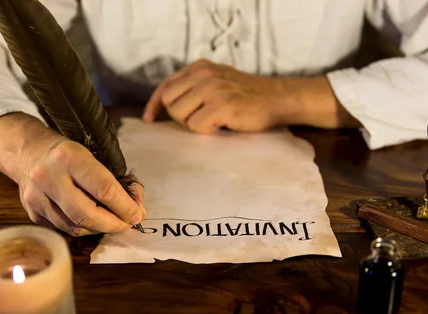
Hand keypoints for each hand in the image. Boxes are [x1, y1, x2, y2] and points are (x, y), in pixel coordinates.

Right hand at [0, 113, 144, 235]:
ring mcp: (36, 196)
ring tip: (110, 222)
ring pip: (75, 227)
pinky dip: (82, 228)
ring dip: (98, 229)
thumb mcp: (93, 155)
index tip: (137, 215)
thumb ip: (118, 181)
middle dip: (113, 225)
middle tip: (126, 225)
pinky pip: (63, 228)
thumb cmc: (68, 154)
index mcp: (69, 157)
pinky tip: (90, 221)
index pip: (104, 189)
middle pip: (87, 215)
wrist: (28, 151)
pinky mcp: (31, 211)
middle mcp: (49, 176)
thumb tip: (137, 210)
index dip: (125, 207)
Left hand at [142, 59, 287, 133]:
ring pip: (179, 115)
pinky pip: (196, 126)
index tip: (150, 119)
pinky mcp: (221, 106)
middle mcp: (203, 74)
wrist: (278, 98)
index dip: (155, 104)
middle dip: (178, 116)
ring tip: (212, 122)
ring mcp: (212, 89)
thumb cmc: (248, 96)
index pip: (166, 85)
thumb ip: (196, 86)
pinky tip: (221, 126)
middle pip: (169, 102)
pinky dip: (206, 131)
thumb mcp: (218, 81)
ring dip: (192, 124)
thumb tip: (168, 106)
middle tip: (198, 121)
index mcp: (200, 67)